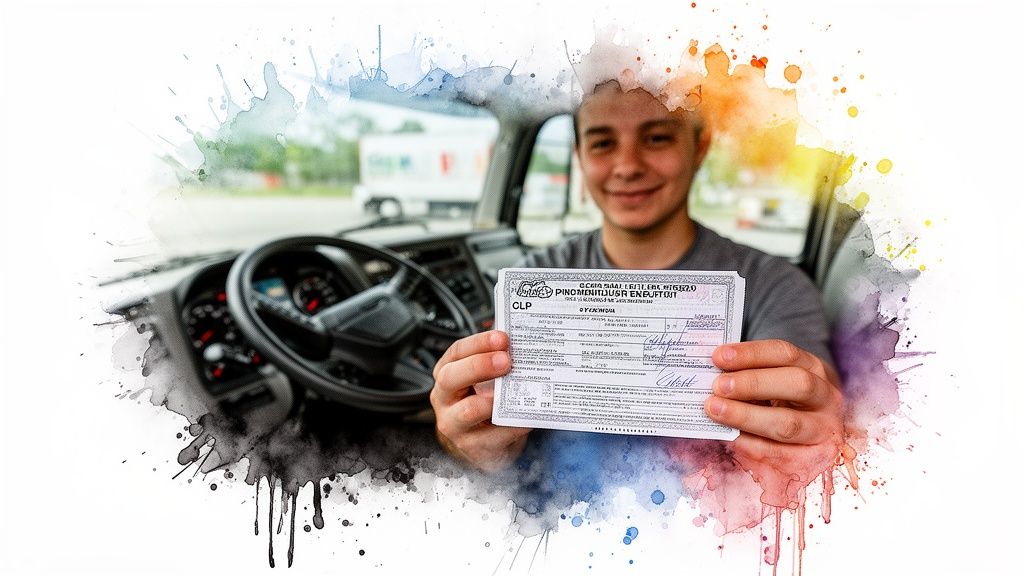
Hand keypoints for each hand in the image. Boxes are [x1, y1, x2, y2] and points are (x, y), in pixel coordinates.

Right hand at [430, 330, 531, 472]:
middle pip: (451, 378)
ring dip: (493, 399)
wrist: (486, 442)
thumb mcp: (486, 378)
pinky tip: (529, 415)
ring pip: (468, 411)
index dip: (478, 343)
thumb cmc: (486, 400)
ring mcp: (454, 424)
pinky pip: (494, 436)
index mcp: (447, 373)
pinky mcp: (473, 446)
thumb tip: (523, 342)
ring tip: (514, 391)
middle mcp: (444, 398)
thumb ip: (498, 360)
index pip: (456, 352)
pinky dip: (514, 425)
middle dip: (479, 366)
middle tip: (506, 360)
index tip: (502, 337)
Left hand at [704, 339, 845, 507]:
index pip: (785, 354)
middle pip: (797, 384)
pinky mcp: (814, 458)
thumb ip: (750, 373)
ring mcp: (823, 429)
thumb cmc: (784, 398)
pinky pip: (778, 453)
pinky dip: (749, 443)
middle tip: (718, 386)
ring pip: (788, 423)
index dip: (751, 354)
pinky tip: (727, 434)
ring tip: (714, 409)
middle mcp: (826, 397)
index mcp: (814, 368)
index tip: (718, 357)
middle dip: (753, 384)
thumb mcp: (775, 379)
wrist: (817, 431)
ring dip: (746, 416)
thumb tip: (712, 371)